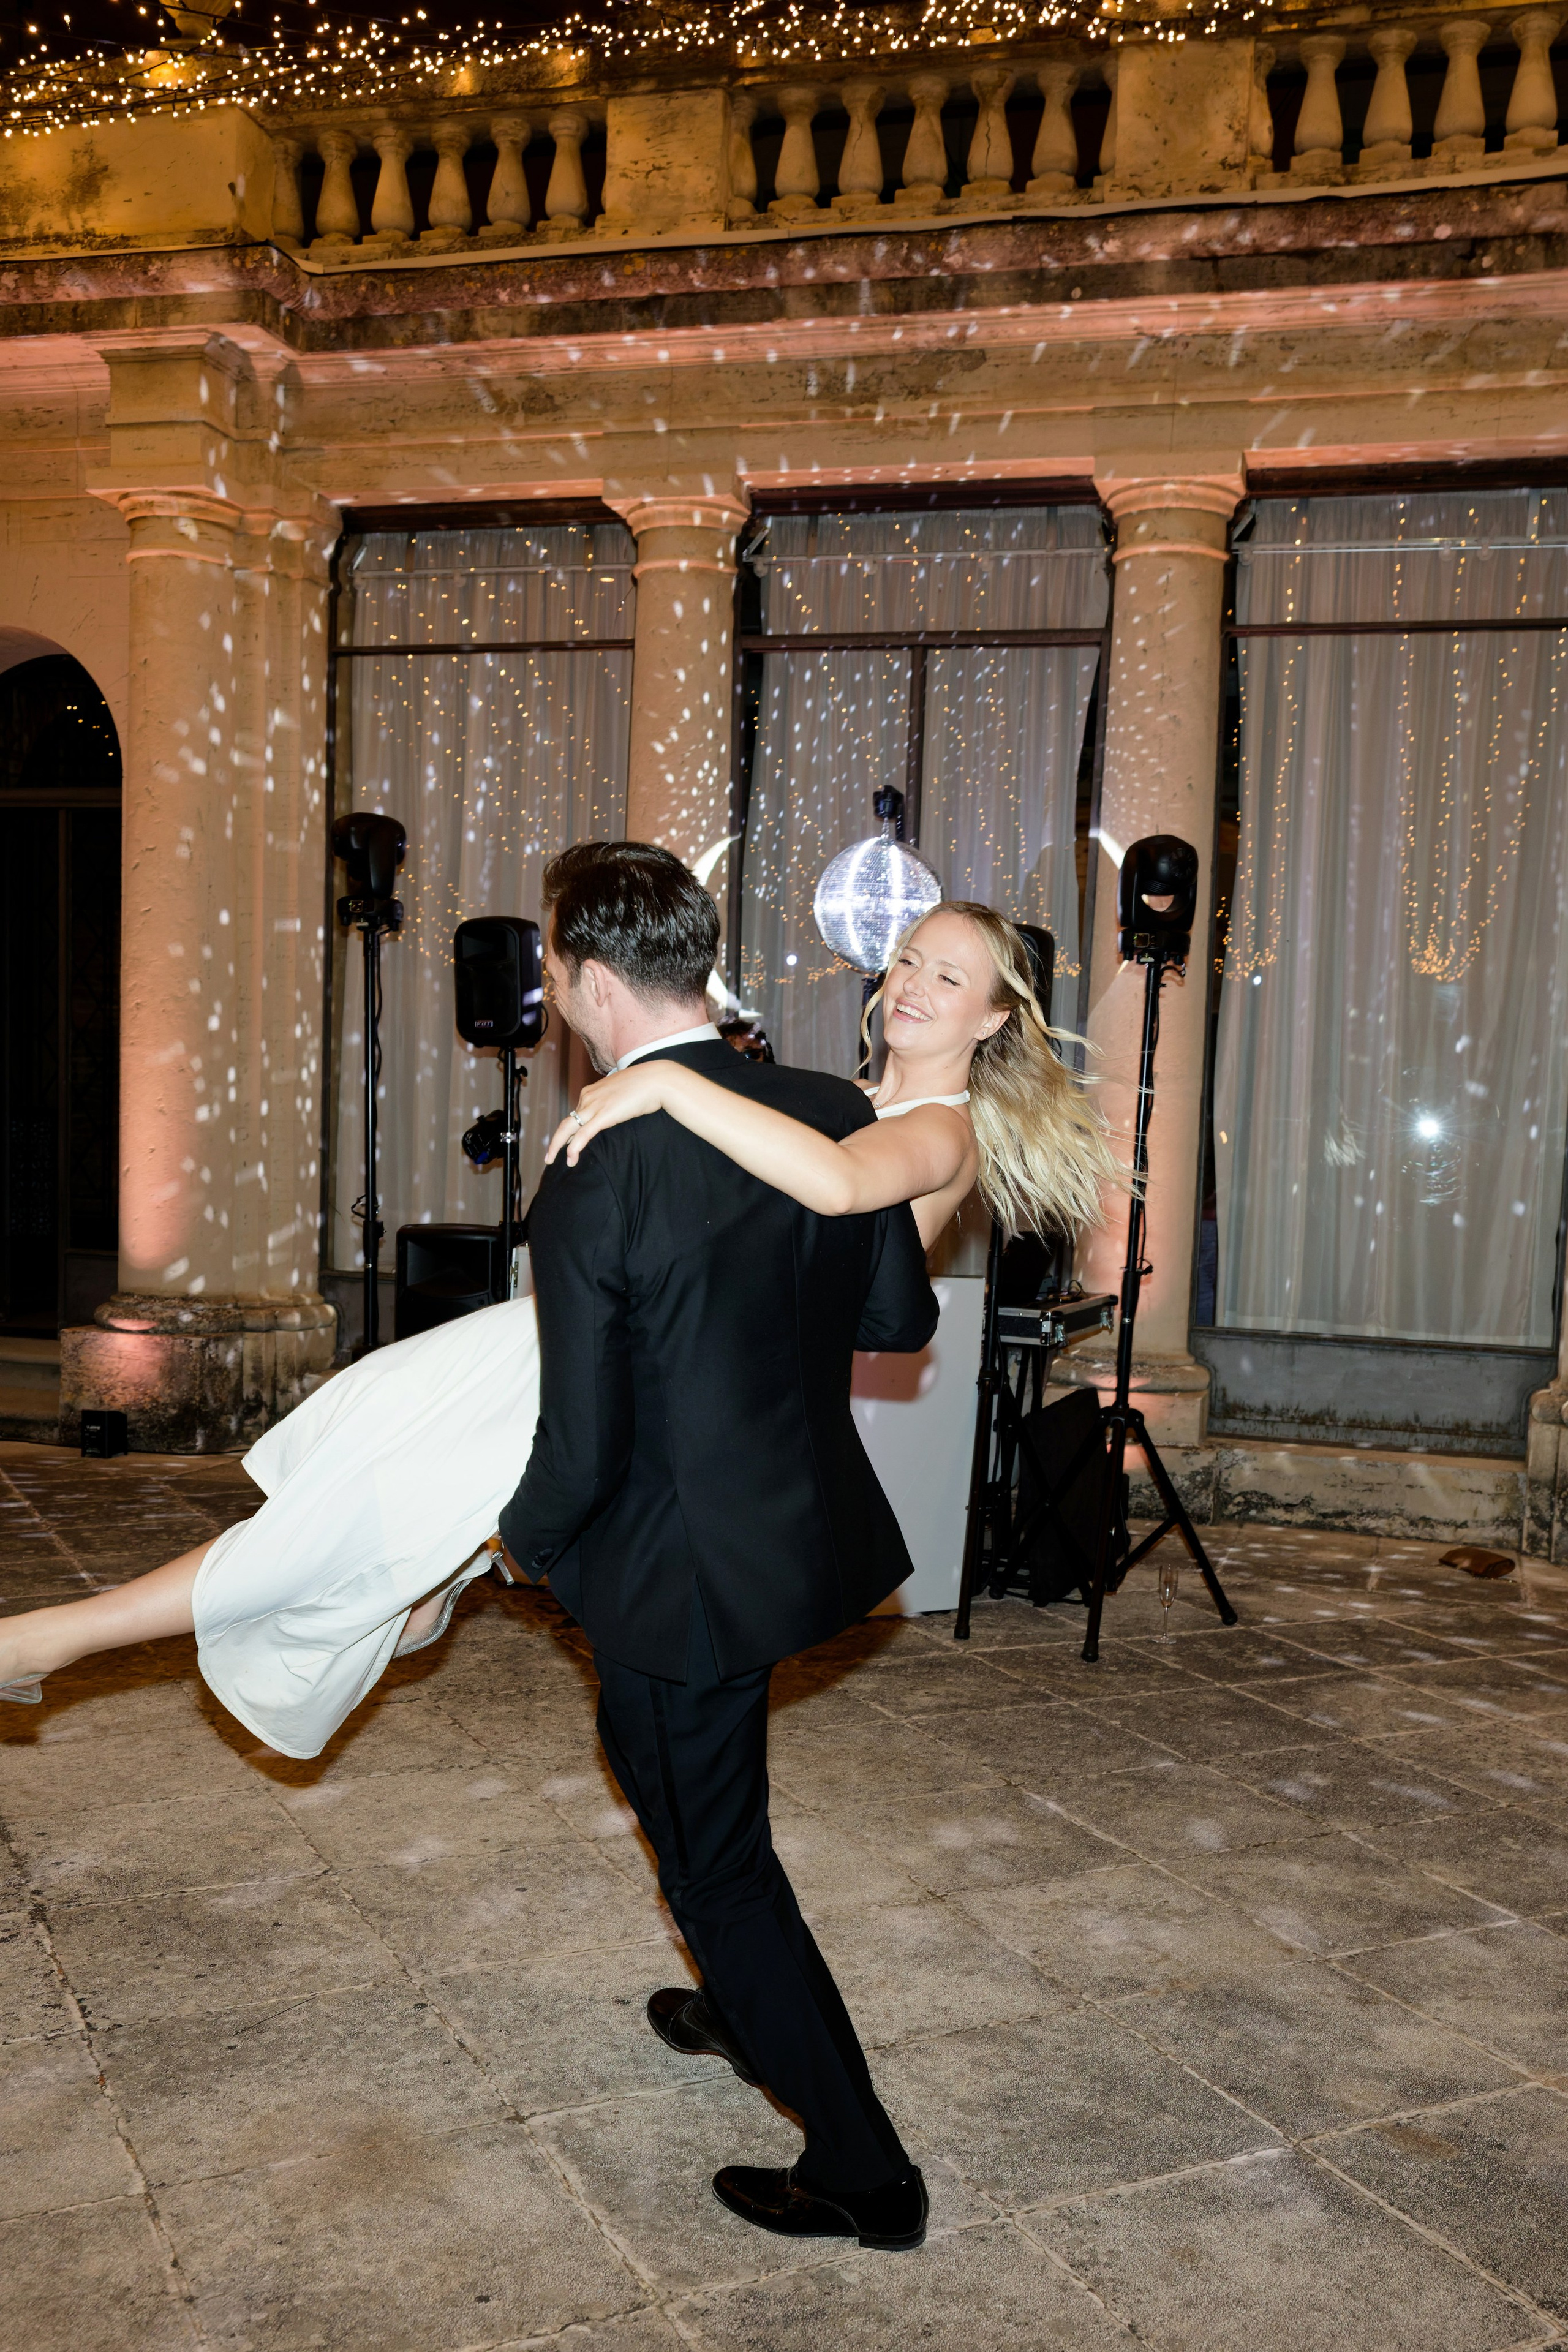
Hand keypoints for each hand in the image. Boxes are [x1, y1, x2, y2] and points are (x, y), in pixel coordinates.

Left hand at [544, 1063, 675, 1166]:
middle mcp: (588, 1097)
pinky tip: (571, 1159)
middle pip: (566, 1122)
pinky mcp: (604, 1115)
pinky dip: (574, 1148)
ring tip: (552, 1161)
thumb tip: (613, 1110)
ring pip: (568, 1129)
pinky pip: (584, 1134)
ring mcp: (594, 1106)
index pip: (575, 1114)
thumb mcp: (621, 1092)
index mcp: (591, 1092)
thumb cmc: (644, 1085)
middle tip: (549, 1156)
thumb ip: (612, 1101)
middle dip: (555, 1141)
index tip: (566, 1143)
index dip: (569, 1131)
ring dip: (558, 1147)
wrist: (656, 1079)